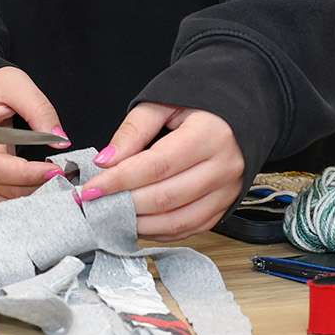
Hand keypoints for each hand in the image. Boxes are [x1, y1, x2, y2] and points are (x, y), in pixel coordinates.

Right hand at [0, 66, 68, 201]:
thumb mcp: (18, 85)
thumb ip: (40, 110)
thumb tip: (59, 139)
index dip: (27, 174)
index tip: (55, 170)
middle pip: (0, 187)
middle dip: (34, 187)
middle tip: (65, 179)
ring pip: (1, 196)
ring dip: (30, 194)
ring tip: (57, 183)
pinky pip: (1, 194)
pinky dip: (22, 195)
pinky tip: (42, 187)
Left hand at [79, 103, 243, 241]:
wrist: (243, 108)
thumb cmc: (201, 101)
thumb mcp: (164, 103)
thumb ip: (133, 131)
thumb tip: (106, 162)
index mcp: (210, 134)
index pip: (157, 166)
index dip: (119, 181)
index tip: (91, 189)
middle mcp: (224, 166)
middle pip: (166, 197)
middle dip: (124, 205)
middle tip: (95, 206)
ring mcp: (228, 190)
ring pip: (178, 220)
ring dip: (140, 224)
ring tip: (112, 216)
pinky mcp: (227, 205)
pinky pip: (191, 228)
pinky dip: (161, 232)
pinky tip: (139, 223)